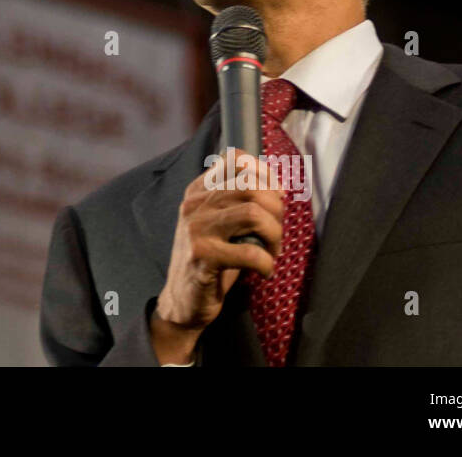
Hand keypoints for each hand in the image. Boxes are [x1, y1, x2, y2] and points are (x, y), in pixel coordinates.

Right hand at [149, 149, 284, 362]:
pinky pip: (250, 252)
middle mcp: (194, 204)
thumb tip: (279, 186)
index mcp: (197, 190)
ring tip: (271, 251)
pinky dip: (266, 263)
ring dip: (274, 235)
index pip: (235, 160)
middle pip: (251, 186)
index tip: (276, 197)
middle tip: (275, 232)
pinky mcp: (202, 257)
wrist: (182, 300)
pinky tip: (264, 271)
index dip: (265, 175)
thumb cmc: (209, 259)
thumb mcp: (218, 222)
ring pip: (253, 213)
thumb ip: (238, 201)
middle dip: (276, 210)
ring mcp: (196, 229)